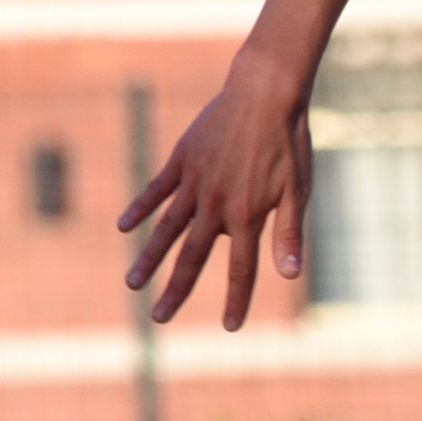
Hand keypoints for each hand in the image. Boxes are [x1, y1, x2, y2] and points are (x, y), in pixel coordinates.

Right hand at [118, 46, 314, 330]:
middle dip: (176, 290)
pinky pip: (156, 188)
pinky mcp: (181, 159)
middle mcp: (215, 204)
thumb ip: (288, 233)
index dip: (237, 299)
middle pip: (193, 256)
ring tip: (132, 283)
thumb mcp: (297, 190)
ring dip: (149, 257)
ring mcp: (195, 182)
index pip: (241, 268)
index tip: (230, 327)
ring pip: (167, 227)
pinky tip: (124, 226)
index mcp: (247, 215)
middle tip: (159, 319)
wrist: (265, 93)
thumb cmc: (289, 144)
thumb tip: (288, 276)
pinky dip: (140, 207)